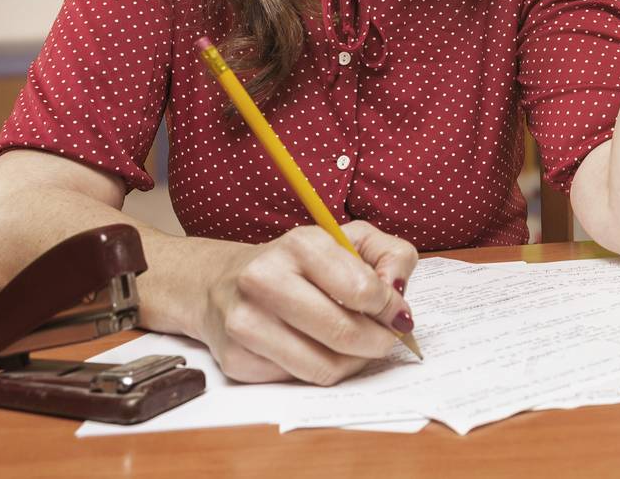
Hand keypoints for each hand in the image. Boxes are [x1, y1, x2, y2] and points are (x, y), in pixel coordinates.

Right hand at [197, 220, 417, 384]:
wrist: (221, 283)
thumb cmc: (296, 263)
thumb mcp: (348, 239)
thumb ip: (391, 256)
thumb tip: (399, 295)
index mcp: (299, 244)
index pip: (361, 289)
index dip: (389, 308)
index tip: (396, 313)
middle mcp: (264, 279)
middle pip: (343, 333)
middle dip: (378, 341)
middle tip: (386, 339)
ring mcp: (245, 322)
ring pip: (324, 367)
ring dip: (353, 362)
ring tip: (357, 347)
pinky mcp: (237, 359)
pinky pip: (299, 380)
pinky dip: (320, 370)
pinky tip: (319, 350)